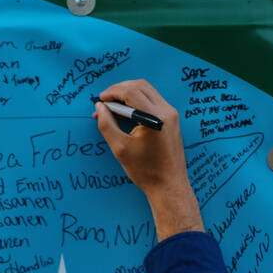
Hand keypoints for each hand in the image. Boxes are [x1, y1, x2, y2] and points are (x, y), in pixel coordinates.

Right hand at [94, 79, 202, 239]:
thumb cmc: (146, 171)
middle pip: (140, 86)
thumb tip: (99, 107)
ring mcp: (172, 114)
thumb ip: (107, 125)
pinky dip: (138, 102)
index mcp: (155, 118)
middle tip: (105, 101)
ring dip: (128, 94)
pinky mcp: (172, 119)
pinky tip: (126, 114)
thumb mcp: (120, 149)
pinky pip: (153, 101)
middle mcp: (167, 112)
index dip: (112, 92)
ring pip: (147, 91)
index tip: (100, 100)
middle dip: (120, 89)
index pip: (131, 92)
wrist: (169, 186)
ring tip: (113, 108)